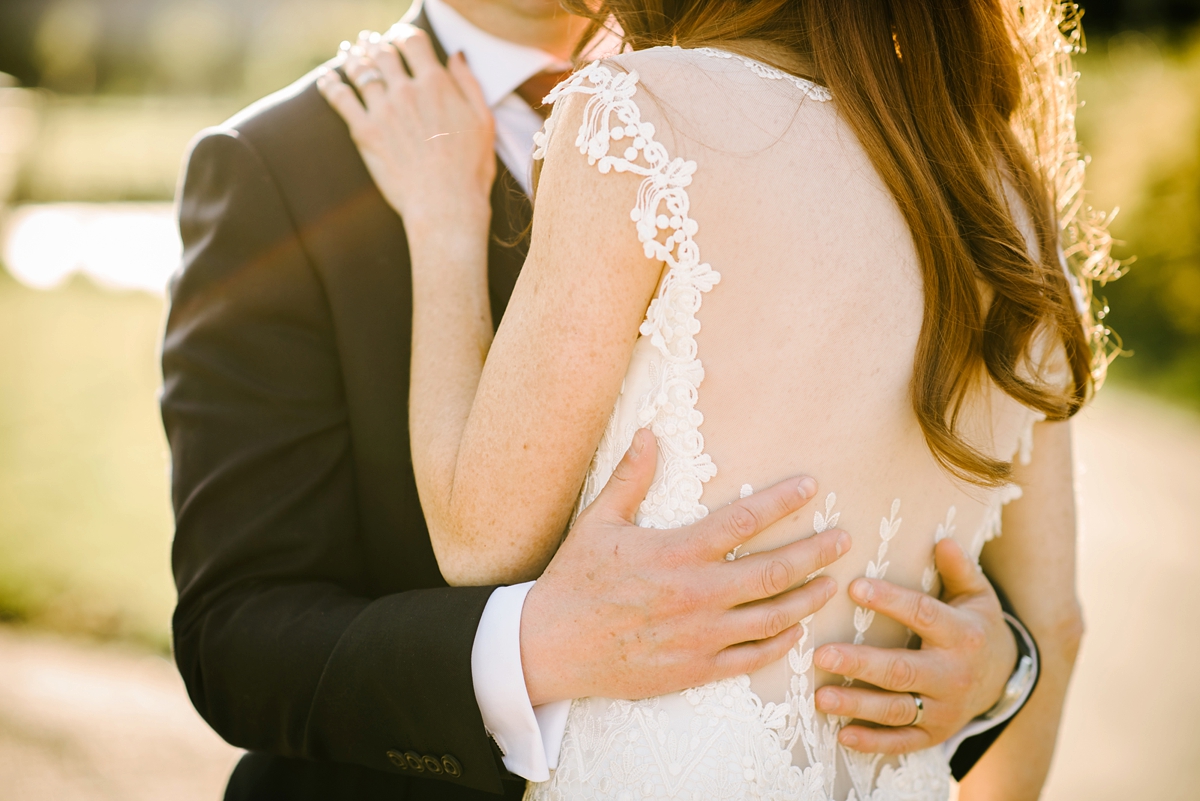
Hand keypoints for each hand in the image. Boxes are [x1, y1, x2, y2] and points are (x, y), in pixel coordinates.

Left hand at [317, 27, 495, 236]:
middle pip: (384, 53)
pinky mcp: (364, 132)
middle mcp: (406, 90)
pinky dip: (331, 84)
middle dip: (377, 44)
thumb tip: (456, 55)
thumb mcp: (484, 120)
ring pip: (360, 70)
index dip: (405, 35)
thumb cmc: (470, 169)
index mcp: (436, 84)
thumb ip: (468, 83)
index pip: (414, 42)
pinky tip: (327, 78)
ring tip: (350, 53)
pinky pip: (340, 98)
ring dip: (353, 57)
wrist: (446, 204)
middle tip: (372, 43)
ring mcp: (382, 110)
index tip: (402, 38)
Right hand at [520, 429, 851, 705]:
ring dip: (808, 598)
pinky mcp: (695, 669)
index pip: (743, 521)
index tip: (812, 487)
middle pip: (773, 571)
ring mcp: (700, 636)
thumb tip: (650, 433)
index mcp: (676, 553)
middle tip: (844, 538)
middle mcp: (696, 594)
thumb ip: (631, 478)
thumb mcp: (598, 522)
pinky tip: (796, 629)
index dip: (782, 501)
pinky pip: (751, 658)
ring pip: (772, 617)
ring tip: (832, 583)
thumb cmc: (574, 581)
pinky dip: (780, 643)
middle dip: (815, 552)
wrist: (548, 648)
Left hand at [812, 537, 1017, 753]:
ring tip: (820, 697)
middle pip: (903, 669)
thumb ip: (959, 569)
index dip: (890, 601)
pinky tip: (843, 734)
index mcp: (963, 634)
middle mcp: (954, 674)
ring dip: (858, 705)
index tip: (854, 587)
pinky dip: (873, 741)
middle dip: (861, 664)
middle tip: (821, 655)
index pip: (923, 615)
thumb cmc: (976, 625)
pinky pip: (902, 741)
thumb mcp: (977, 595)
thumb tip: (943, 540)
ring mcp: (944, 709)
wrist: (1005, 679)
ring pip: (898, 709)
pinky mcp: (935, 734)